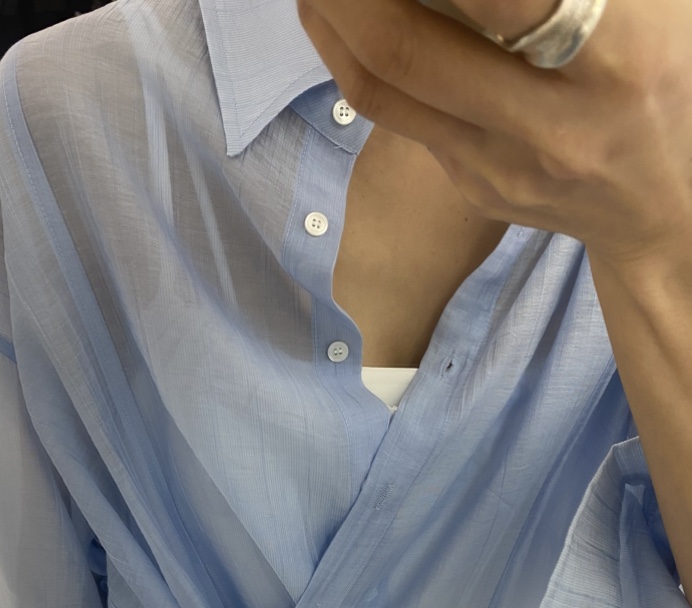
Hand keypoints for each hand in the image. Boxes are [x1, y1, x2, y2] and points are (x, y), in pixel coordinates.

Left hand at [296, 0, 691, 268]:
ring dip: (331, 21)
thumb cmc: (670, 75)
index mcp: (614, 61)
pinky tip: (344, 19)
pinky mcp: (475, 184)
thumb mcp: (653, 8)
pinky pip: (397, 116)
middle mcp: (550, 125)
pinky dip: (356, 58)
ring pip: (382, 89)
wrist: (668, 206)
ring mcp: (502, 167)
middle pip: (407, 48)